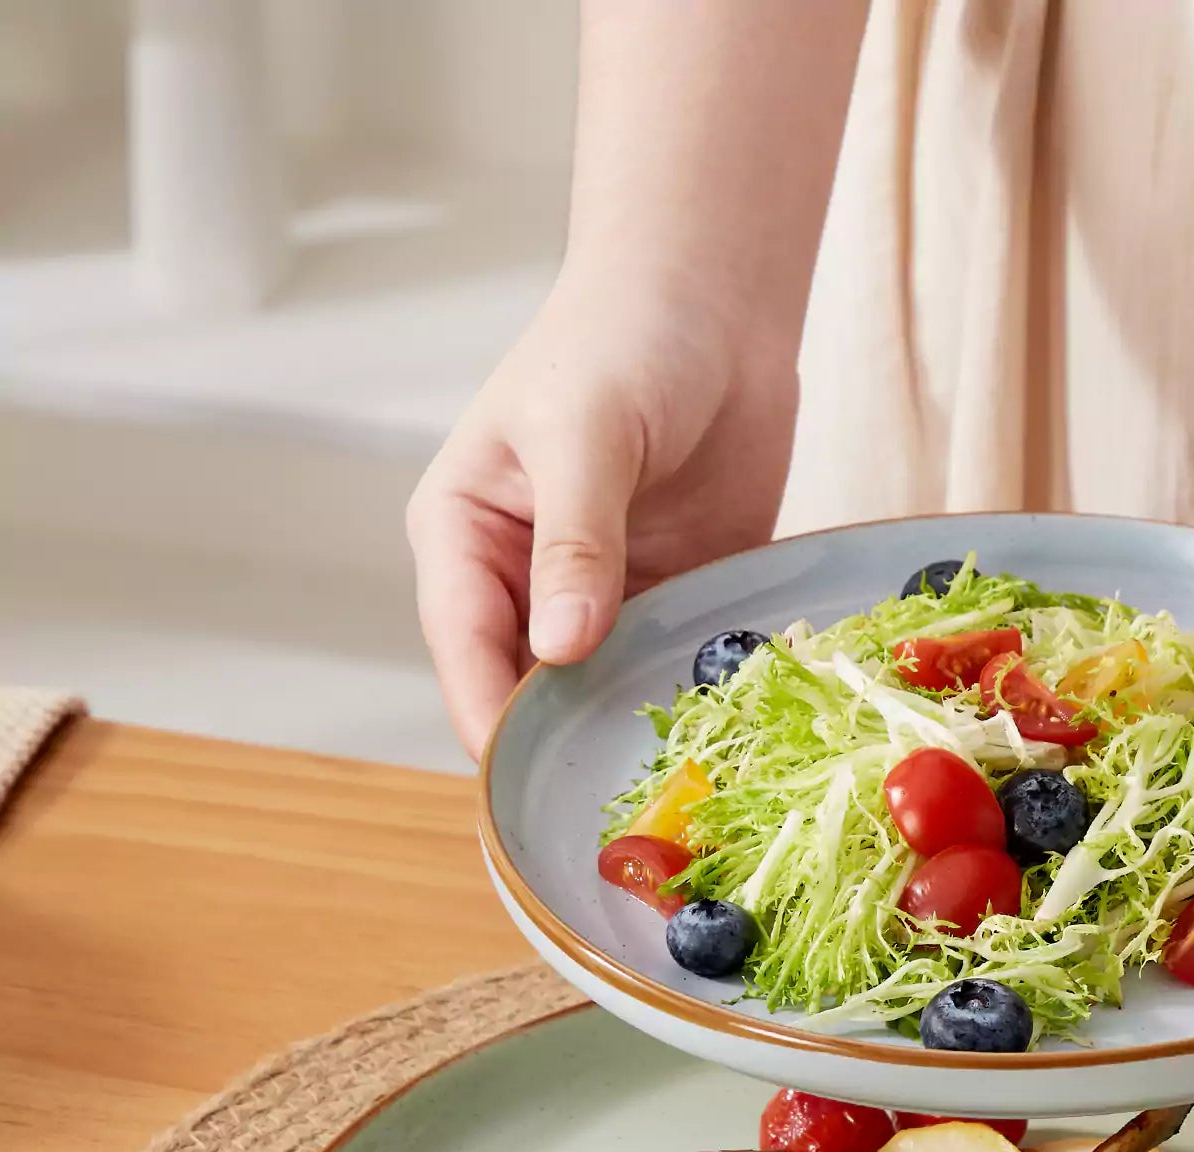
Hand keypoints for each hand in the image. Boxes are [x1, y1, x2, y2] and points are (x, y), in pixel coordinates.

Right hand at [406, 275, 798, 753]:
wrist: (716, 302)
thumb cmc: (624, 340)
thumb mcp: (587, 434)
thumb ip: (575, 541)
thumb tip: (562, 648)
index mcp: (465, 536)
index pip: (465, 646)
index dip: (488, 718)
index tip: (520, 783)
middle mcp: (525, 579)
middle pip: (529, 688)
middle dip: (562, 742)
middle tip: (609, 808)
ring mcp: (603, 595)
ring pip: (604, 690)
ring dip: (635, 730)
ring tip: (673, 788)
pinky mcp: (674, 598)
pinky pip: (675, 666)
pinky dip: (695, 699)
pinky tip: (727, 739)